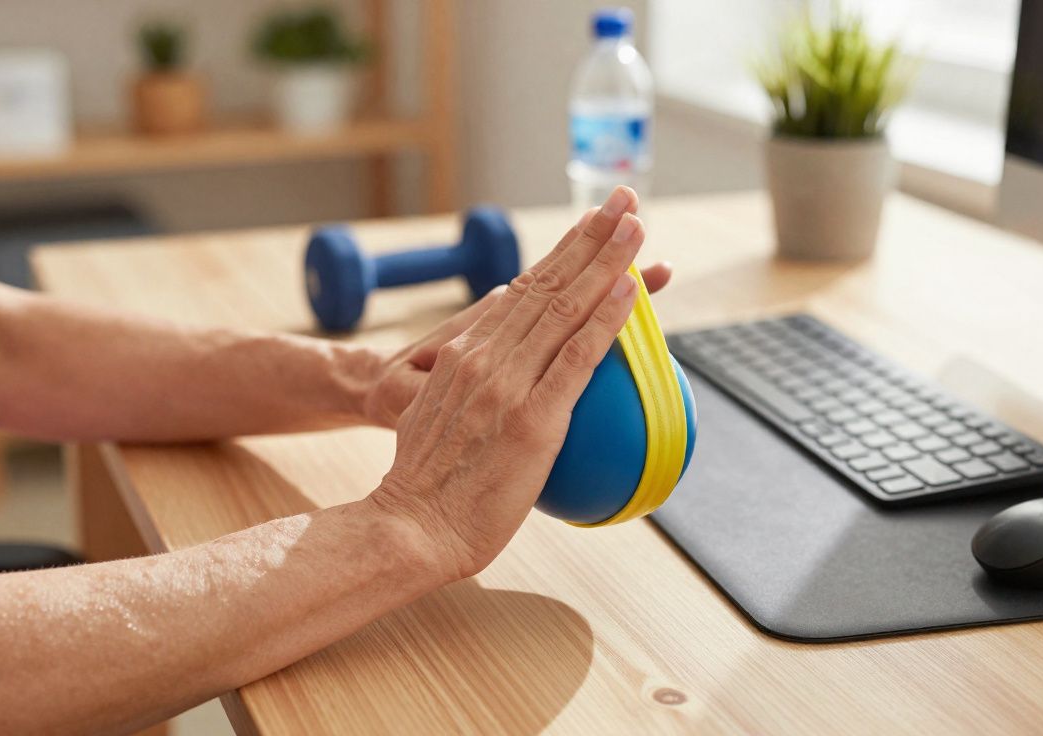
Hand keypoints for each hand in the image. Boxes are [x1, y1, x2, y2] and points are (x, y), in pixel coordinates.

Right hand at [367, 185, 647, 579]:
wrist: (408, 527)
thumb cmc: (428, 491)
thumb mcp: (436, 423)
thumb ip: (469, 394)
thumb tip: (502, 391)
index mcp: (464, 356)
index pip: (522, 292)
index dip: (560, 253)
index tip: (589, 225)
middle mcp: (484, 358)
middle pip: (546, 283)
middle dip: (587, 236)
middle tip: (622, 200)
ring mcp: (507, 384)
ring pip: (564, 307)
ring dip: (604, 262)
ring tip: (634, 227)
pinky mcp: (531, 418)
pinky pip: (577, 358)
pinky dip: (607, 320)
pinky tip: (632, 293)